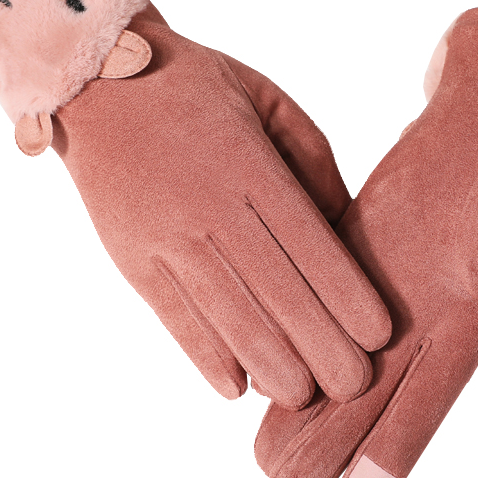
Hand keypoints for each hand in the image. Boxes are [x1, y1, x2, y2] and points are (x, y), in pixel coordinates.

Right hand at [0, 0, 389, 409]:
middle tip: (356, 386)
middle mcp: (211, 208)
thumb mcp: (268, 101)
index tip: (379, 336)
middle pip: (277, 291)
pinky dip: (204, 356)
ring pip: (227, 314)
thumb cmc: (198, 87)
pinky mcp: (130, 258)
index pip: (309, 244)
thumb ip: (311, 163)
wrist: (98, 81)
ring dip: (270, 364)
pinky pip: (172, 316)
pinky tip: (235, 387)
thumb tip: (342, 225)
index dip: (346, 295)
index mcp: (251, 168)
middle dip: (321, 346)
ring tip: (304, 396)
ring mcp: (166, 237)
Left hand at [255, 6, 477, 477]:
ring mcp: (378, 292)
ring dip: (300, 409)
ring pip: (334, 361)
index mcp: (461, 333)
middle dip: (325, 451)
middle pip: (366, 402)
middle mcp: (415, 324)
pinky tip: (258, 365)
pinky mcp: (347, 254)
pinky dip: (289, 336)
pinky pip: (313, 302)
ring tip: (261, 459)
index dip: (384, 464)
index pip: (420, 412)